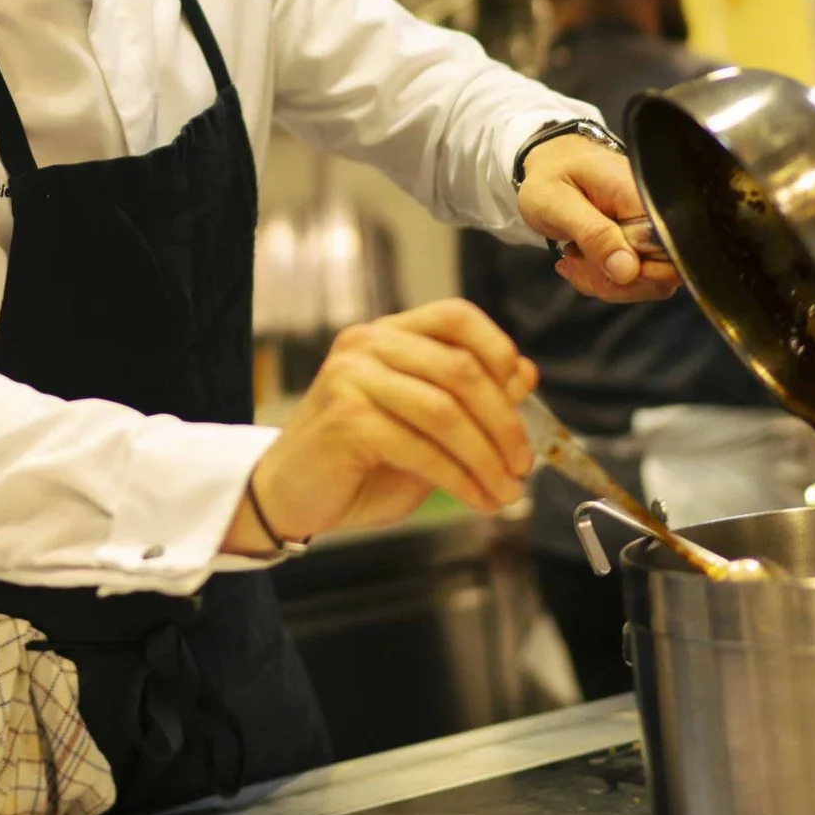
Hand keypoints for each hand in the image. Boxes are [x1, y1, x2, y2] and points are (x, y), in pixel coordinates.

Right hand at [237, 299, 539, 549]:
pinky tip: (477, 499)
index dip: (498, 348)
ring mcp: (351, 379)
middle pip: (459, 368)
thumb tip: (525, 374)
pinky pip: (421, 448)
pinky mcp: (345, 420)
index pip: (455, 316)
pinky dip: (460, 479)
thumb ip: (466, 397)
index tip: (523, 392)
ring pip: (446, 411)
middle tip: (524, 465)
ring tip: (507, 491)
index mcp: (388, 334)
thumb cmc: (358, 460)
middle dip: (504, 423)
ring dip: (487, 458)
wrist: (289, 494)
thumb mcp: (423, 424)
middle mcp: (366, 345)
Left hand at [516, 134, 678, 303]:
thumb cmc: (552, 177)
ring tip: (574, 255)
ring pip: (646, 284)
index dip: (636, 272)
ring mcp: (652, 234)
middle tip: (575, 257)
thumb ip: (594, 235)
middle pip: (661, 275)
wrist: (551, 167)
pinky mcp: (643, 247)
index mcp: (644, 198)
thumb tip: (628, 271)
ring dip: (604, 281)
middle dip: (613, 281)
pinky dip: (603, 279)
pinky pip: (633, 280)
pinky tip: (579, 260)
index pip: (669, 252)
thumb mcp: (558, 203)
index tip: (595, 262)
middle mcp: (658, 217)